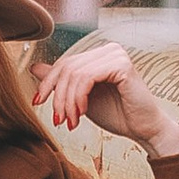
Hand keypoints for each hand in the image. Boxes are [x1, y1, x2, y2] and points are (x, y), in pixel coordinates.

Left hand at [34, 37, 178, 162]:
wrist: (143, 129)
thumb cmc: (117, 114)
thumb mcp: (81, 98)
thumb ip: (63, 82)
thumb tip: (35, 68)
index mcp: (99, 55)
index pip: (65, 63)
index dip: (48, 83)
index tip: (37, 102)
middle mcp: (108, 50)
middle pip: (67, 67)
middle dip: (58, 97)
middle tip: (58, 119)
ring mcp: (116, 55)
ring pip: (75, 74)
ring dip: (68, 101)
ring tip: (71, 121)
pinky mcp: (122, 65)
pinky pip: (87, 77)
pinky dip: (79, 97)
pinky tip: (81, 112)